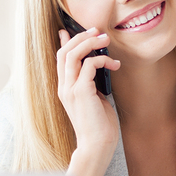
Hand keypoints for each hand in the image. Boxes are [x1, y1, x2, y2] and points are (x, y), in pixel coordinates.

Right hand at [57, 28, 120, 175]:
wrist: (97, 145)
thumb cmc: (99, 126)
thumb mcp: (95, 99)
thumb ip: (92, 84)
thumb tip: (97, 68)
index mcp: (65, 89)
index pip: (60, 60)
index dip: (64, 43)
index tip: (67, 30)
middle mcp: (64, 87)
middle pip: (64, 53)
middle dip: (80, 37)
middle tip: (97, 31)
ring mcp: (70, 89)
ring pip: (73, 55)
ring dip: (89, 43)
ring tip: (105, 39)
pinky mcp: (81, 92)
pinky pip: (89, 65)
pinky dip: (102, 60)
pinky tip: (115, 65)